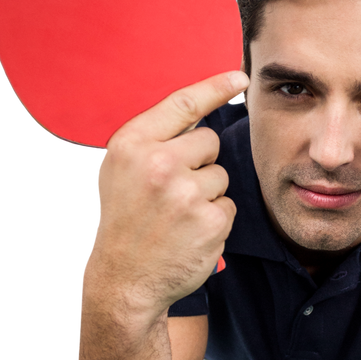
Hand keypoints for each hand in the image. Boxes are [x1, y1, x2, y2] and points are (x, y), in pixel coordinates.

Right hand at [86, 70, 249, 317]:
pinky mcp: (209, 220)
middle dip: (200, 163)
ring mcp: (185, 193)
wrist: (124, 282)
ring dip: (207, 195)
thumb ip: (152, 142)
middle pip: (209, 141)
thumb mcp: (120, 173)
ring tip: (178, 217)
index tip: (240, 78)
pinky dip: (214, 221)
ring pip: (221, 176)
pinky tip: (190, 234)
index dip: (215, 87)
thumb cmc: (124, 223)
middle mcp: (158, 163)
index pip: (183, 104)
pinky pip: (227, 206)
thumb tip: (197, 114)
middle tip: (173, 192)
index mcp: (132, 145)